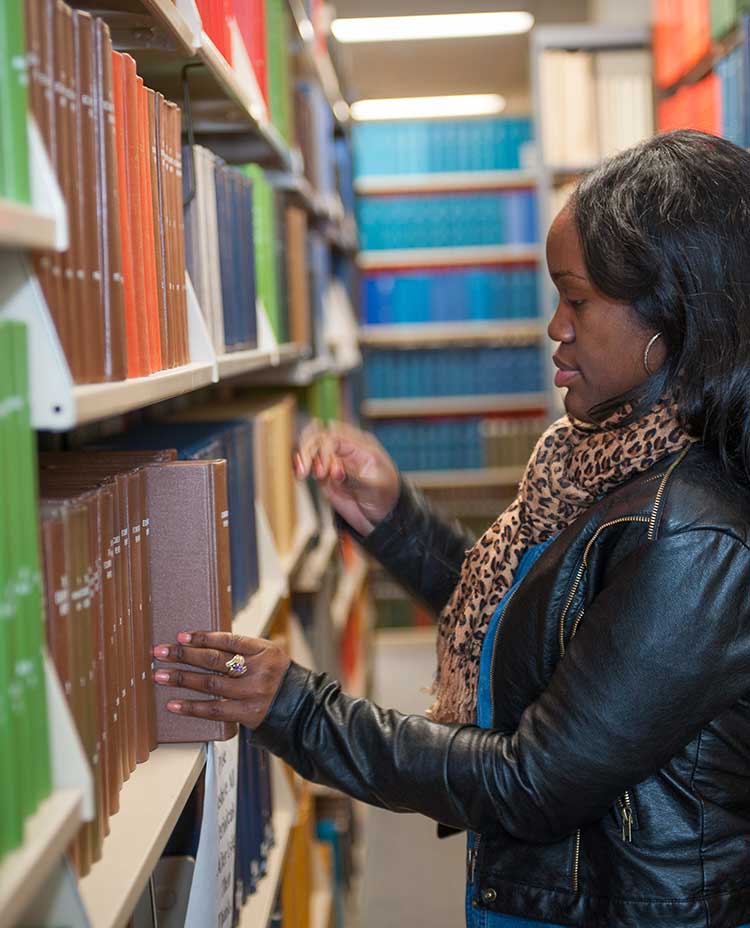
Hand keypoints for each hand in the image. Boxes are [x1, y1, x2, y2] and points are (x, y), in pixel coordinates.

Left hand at [152, 632, 290, 729]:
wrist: (304, 709)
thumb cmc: (281, 680)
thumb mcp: (271, 657)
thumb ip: (245, 650)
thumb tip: (206, 644)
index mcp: (265, 651)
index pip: (229, 640)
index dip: (203, 637)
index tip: (181, 636)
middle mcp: (259, 670)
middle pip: (215, 660)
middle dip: (184, 655)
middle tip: (161, 652)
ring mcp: (253, 692)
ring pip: (211, 683)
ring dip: (182, 679)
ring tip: (160, 675)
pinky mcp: (247, 714)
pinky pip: (214, 710)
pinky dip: (192, 707)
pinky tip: (174, 703)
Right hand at [295, 420, 399, 536]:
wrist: (382, 516)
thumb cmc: (385, 496)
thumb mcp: (376, 486)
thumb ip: (355, 477)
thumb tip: (334, 471)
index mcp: (361, 445)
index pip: (335, 437)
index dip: (326, 451)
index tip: (327, 472)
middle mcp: (345, 449)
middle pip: (319, 437)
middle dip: (310, 451)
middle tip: (309, 472)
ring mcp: (334, 461)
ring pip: (311, 447)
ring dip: (304, 457)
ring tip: (302, 473)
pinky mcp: (325, 474)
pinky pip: (309, 463)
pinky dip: (301, 465)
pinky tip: (299, 473)